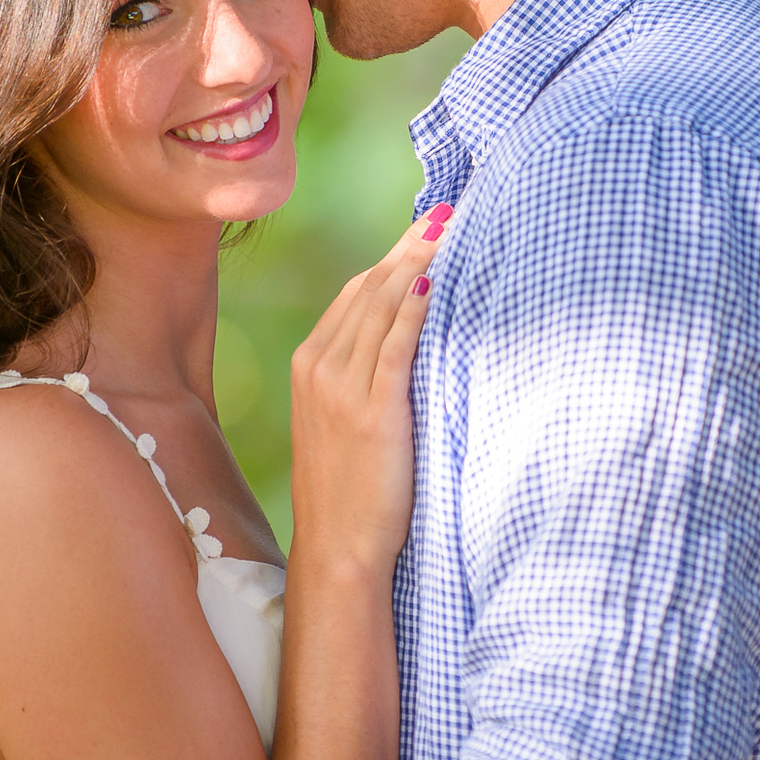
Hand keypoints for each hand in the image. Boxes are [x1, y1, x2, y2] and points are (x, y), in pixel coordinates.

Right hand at [288, 206, 449, 572]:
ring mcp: (341, 387)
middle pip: (369, 288)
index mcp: (309, 364)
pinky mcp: (370, 410)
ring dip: (417, 263)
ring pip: (381, 306)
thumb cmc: (352, 488)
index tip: (426, 227)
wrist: (339, 548)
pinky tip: (436, 282)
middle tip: (446, 211)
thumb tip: (411, 335)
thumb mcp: (345, 420)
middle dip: (409, 246)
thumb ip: (366, 375)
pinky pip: (395, 345)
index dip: (393, 256)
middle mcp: (319, 367)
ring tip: (450, 230)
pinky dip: (414, 309)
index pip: (355, 292)